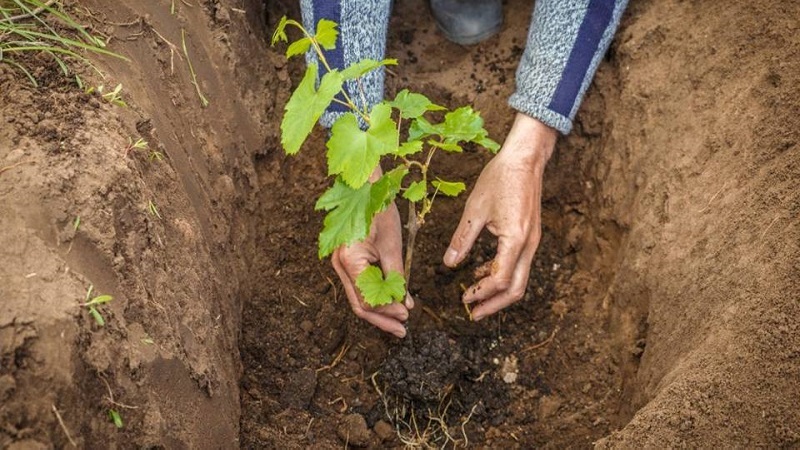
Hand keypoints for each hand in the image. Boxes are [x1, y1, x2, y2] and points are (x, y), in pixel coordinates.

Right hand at [331, 169, 413, 337]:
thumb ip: (397, 277)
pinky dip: (374, 296)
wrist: (365, 186)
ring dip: (378, 311)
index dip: (388, 312)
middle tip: (402, 330)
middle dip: (382, 319)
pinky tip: (390, 302)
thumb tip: (405, 303)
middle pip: (359, 304)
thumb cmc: (379, 210)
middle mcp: (339, 265)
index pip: (368, 300)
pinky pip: (358, 286)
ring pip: (357, 297)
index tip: (407, 316)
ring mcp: (340, 263)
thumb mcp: (393, 245)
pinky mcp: (346, 260)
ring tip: (398, 321)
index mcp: (349, 260)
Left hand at [443, 113, 556, 320]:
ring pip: (519, 279)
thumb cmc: (500, 179)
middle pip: (516, 289)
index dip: (481, 293)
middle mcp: (529, 245)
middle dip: (494, 305)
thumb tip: (448, 264)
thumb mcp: (475, 209)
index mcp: (515, 240)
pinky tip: (482, 271)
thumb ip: (462, 239)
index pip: (499, 280)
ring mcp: (532, 242)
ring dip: (498, 292)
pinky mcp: (530, 236)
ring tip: (475, 296)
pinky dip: (502, 274)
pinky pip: (519, 264)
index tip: (463, 298)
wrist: (525, 159)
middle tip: (473, 314)